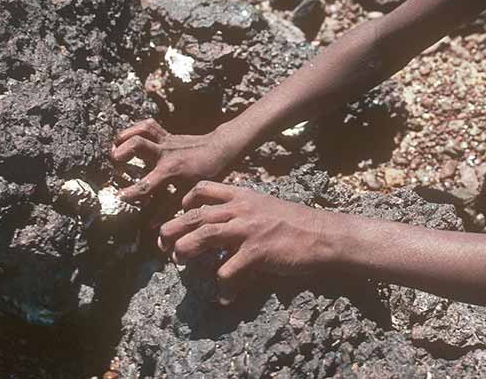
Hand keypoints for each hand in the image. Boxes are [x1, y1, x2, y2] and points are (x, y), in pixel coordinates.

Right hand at [109, 119, 247, 201]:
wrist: (220, 148)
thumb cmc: (207, 173)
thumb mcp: (190, 192)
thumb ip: (168, 208)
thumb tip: (151, 225)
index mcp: (171, 171)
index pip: (146, 184)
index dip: (131, 193)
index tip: (119, 197)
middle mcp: (165, 154)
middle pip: (139, 144)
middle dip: (123, 151)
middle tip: (114, 160)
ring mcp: (166, 141)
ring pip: (142, 130)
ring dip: (126, 135)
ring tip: (115, 146)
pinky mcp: (167, 134)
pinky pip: (149, 126)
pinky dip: (136, 128)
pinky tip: (127, 137)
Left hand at [157, 182, 329, 304]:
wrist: (323, 234)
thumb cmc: (299, 223)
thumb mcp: (268, 208)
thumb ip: (246, 212)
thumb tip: (225, 225)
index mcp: (244, 197)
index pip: (205, 189)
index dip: (186, 201)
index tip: (179, 213)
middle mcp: (242, 210)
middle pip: (196, 215)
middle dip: (173, 229)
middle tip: (162, 244)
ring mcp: (248, 230)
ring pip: (203, 236)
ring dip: (185, 250)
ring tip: (179, 263)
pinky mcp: (256, 252)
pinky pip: (228, 271)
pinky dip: (222, 286)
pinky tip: (225, 296)